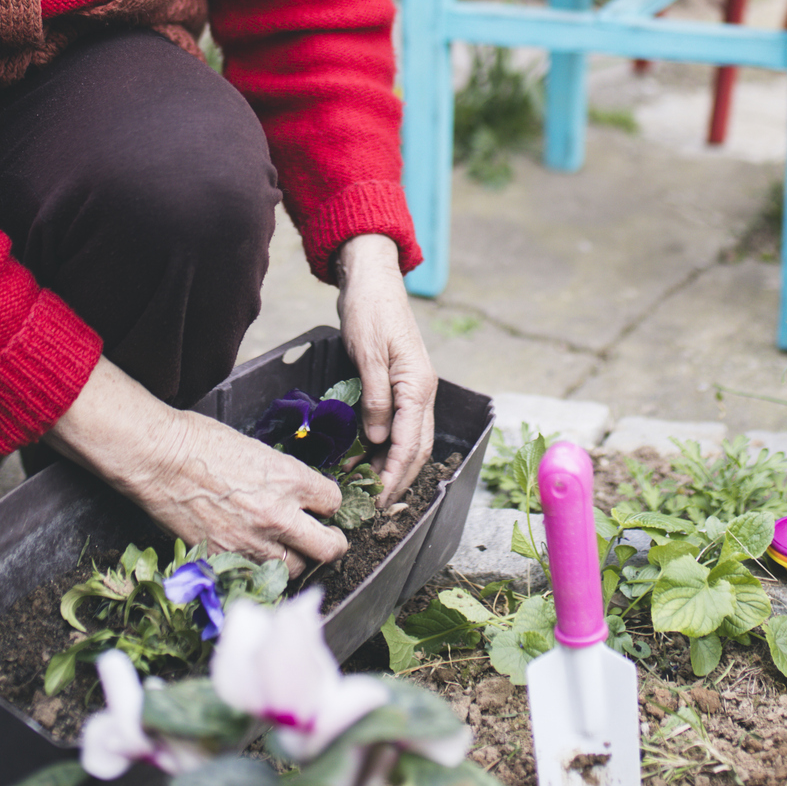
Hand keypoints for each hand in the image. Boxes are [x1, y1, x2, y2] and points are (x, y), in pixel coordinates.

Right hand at [46, 357, 347, 576]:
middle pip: (330, 547)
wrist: (159, 459)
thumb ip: (282, 477)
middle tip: (325, 540)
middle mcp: (279, 514)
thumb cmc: (201, 443)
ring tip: (287, 550)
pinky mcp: (226, 558)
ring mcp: (253, 541)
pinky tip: (255, 557)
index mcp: (291, 479)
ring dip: (296, 559)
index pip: (334, 502)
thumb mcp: (256, 451)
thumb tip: (296, 494)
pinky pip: (258, 576)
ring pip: (297, 569)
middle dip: (332, 544)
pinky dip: (261, 570)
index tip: (321, 506)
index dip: (329, 504)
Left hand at [337, 234, 437, 504]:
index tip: (377, 500)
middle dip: (397, 480)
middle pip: (417, 449)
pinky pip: (399, 426)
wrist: (372, 280)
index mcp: (418, 385)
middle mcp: (421, 391)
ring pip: (411, 440)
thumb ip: (376, 398)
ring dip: (392, 466)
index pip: (410, 444)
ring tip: (365, 486)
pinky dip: (386, 447)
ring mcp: (412, 388)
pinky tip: (365, 457)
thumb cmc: (370, 311)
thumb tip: (380, 440)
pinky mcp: (399, 385)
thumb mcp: (368, 354)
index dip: (394, 476)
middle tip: (373, 505)